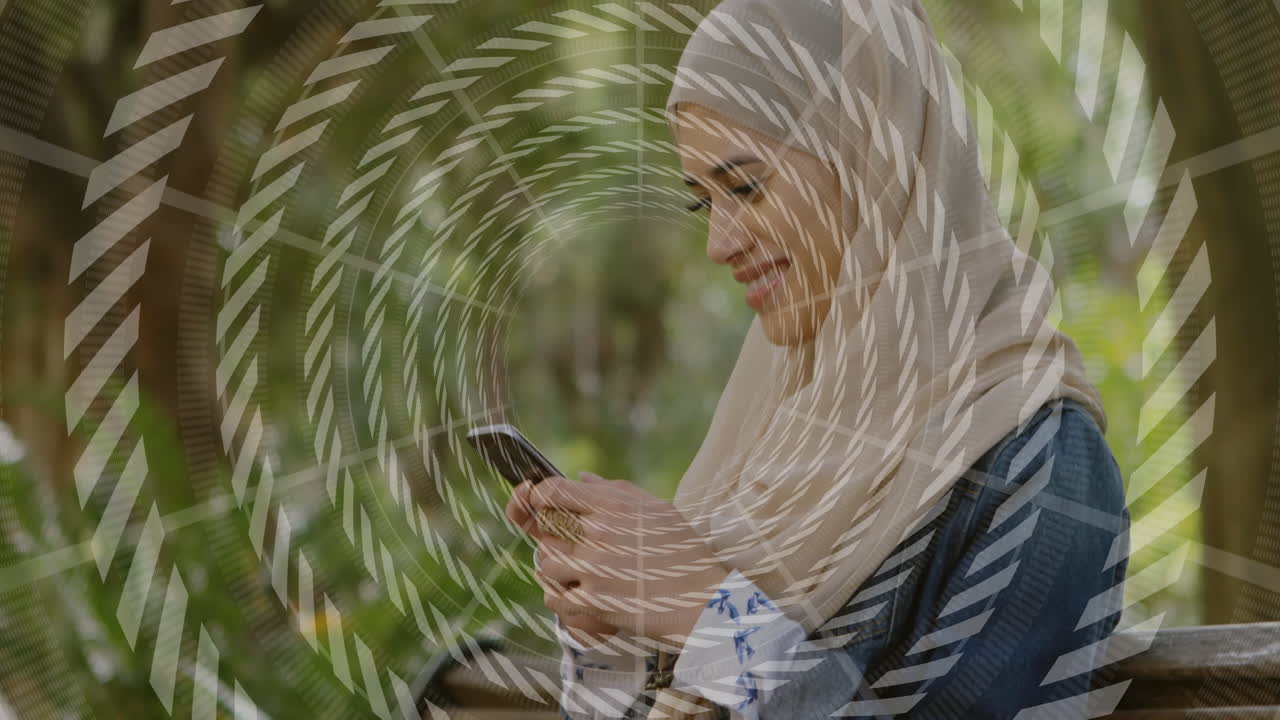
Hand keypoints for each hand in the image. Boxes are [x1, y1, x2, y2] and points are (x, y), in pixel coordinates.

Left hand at [527, 472, 730, 643]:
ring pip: (546, 562)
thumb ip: (614, 490)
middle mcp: (599, 534)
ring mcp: (593, 569)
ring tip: (580, 572)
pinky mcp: (593, 602)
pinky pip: (553, 596)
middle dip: (554, 534)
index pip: (553, 490)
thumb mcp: (657, 509)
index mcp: (613, 506)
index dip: (542, 496)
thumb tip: (581, 477)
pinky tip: (580, 594)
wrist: (706, 600)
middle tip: (571, 543)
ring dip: (559, 567)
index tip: (545, 504)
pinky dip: (561, 596)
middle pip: (546, 527)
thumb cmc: (685, 551)